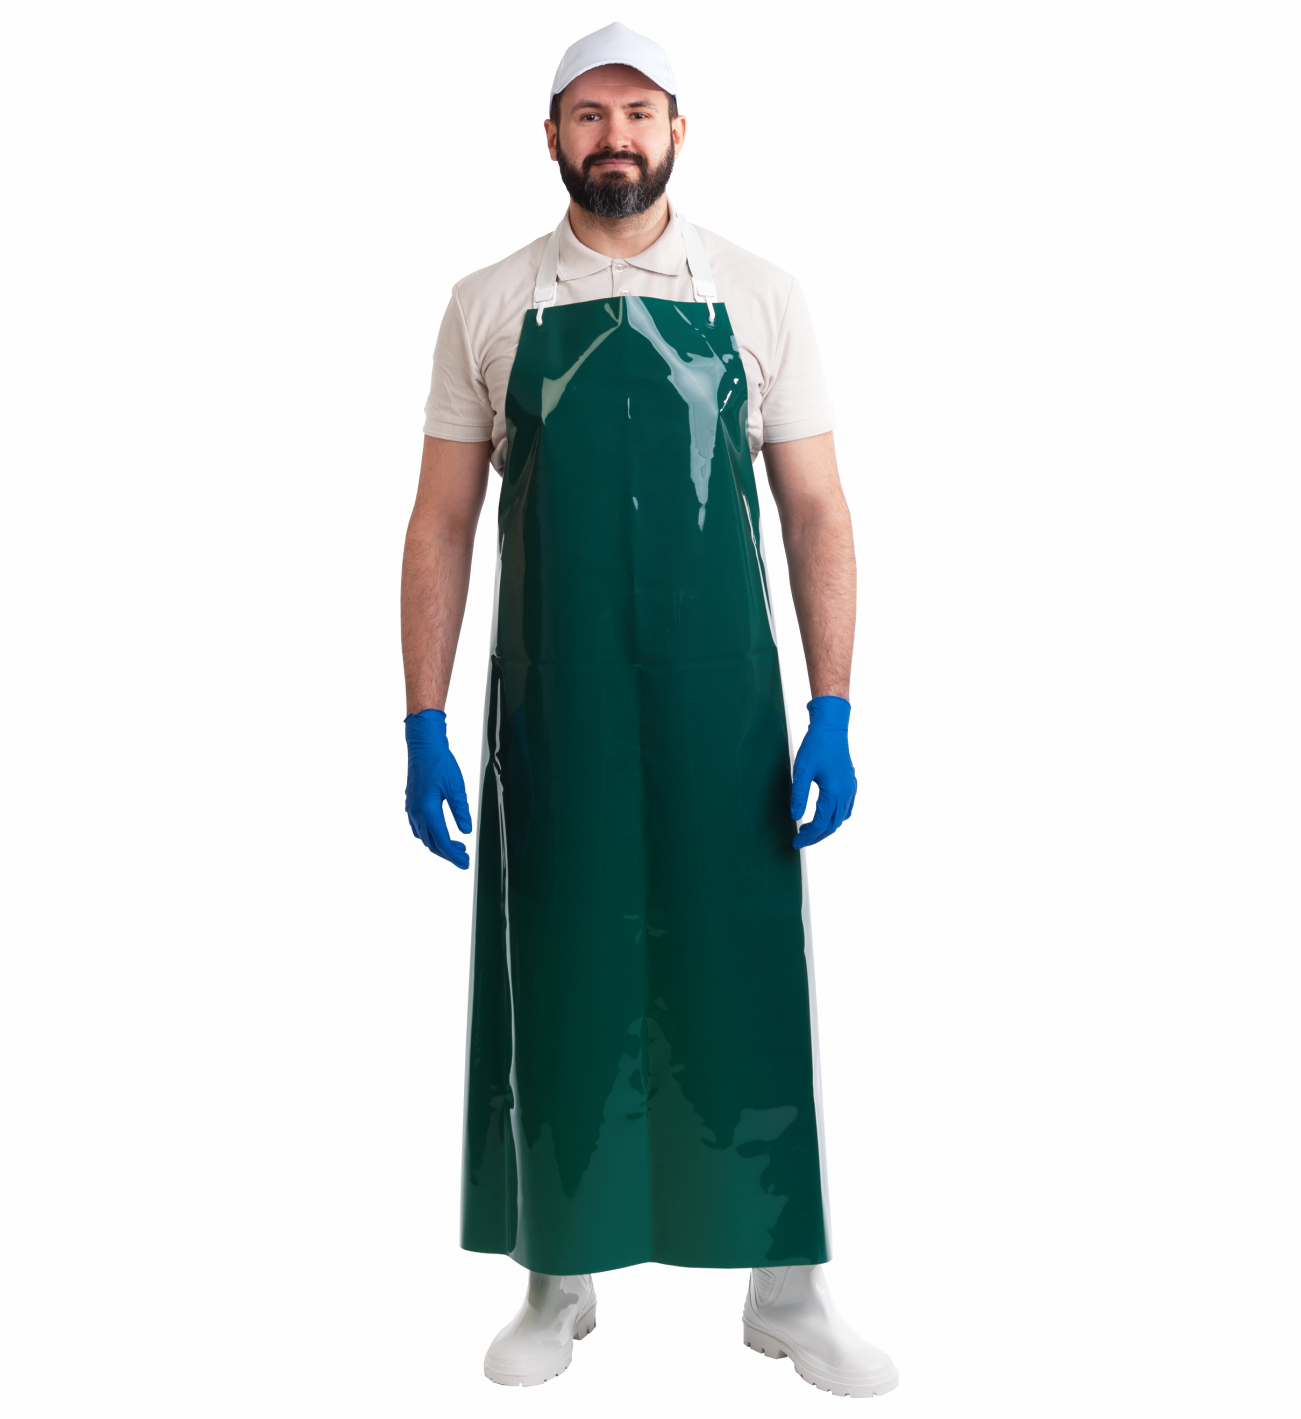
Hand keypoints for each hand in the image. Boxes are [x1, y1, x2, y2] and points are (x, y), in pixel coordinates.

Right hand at [405, 709, 471, 868]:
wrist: (423, 746)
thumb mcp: (456, 786)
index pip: (442, 841)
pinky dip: (431, 835)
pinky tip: (441, 832)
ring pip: (424, 837)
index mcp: (428, 810)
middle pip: (432, 843)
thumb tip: (466, 831)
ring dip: (439, 845)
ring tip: (457, 847)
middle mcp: (416, 813)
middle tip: (464, 859)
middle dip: (448, 854)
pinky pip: (419, 828)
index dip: (454, 855)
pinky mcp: (411, 804)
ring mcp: (412, 809)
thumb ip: (460, 810)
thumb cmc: (440, 763)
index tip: (466, 863)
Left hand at [790, 696, 856, 848]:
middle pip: (832, 825)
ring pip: (840, 819)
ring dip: (826, 828)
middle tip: (801, 840)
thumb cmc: (816, 746)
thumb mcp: (801, 770)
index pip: (820, 824)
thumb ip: (799, 795)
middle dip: (816, 836)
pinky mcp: (851, 784)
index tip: (796, 842)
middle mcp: (845, 793)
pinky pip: (846, 809)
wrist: (831, 729)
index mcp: (833, 792)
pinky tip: (825, 816)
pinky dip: (836, 817)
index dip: (808, 836)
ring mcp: (850, 789)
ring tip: (810, 831)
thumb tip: (795, 816)